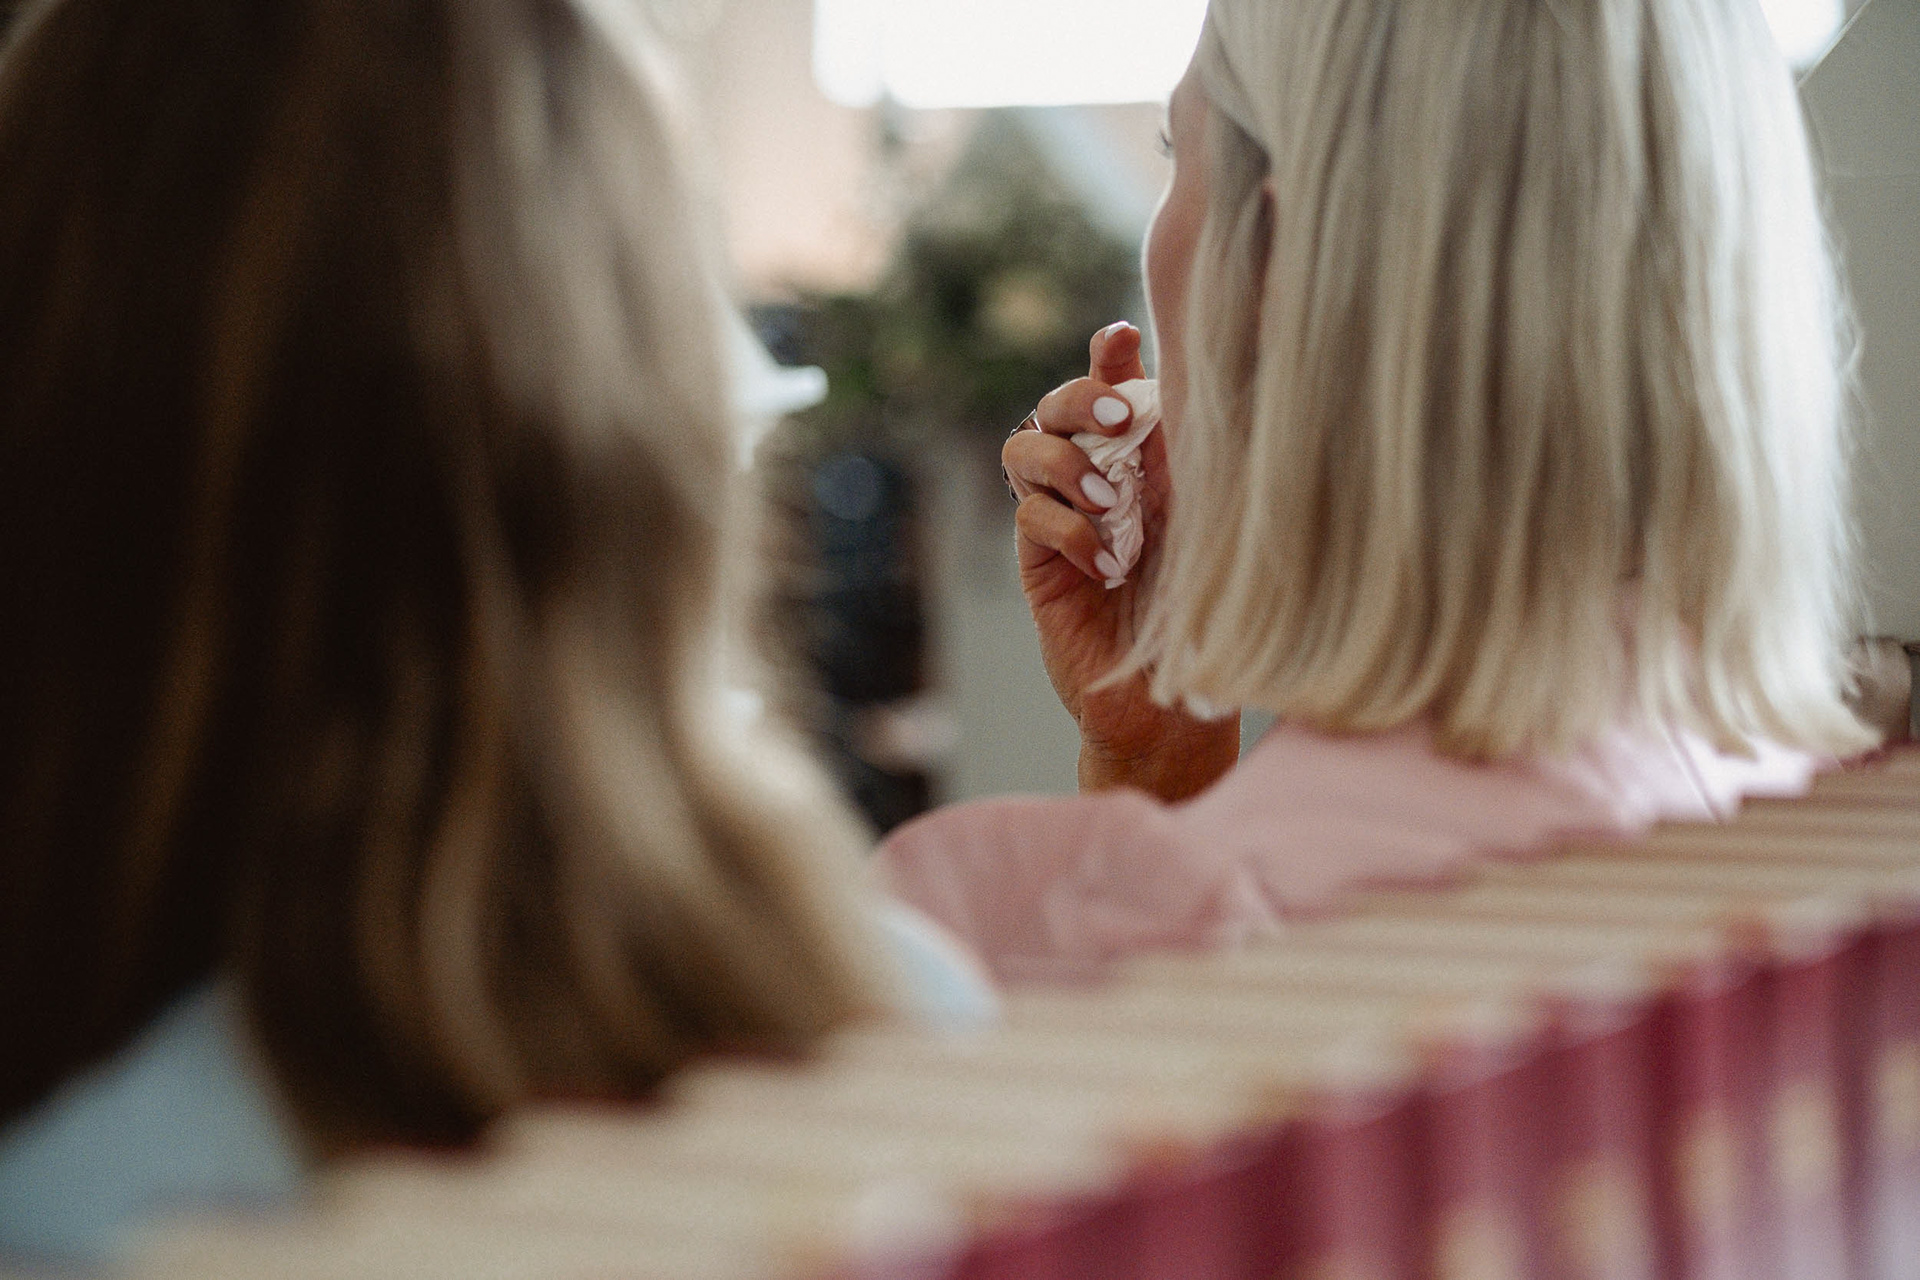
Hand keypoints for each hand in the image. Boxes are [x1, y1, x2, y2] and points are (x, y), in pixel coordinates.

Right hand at [1002, 322, 1238, 799]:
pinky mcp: (1040, 563)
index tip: (1126, 336)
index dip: (1109, 354)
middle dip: (1081, 396)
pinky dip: (1069, 531)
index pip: (1114, 384)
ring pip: (1026, 449)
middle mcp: (1095, 476)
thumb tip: (1189, 390)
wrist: (1177, 698)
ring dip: (1067, 464)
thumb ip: (1193, 461)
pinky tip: (1108, 566)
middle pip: (1056, 403)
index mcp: (1142, 456)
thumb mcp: (1213, 522)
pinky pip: (1032, 519)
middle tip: (1120, 416)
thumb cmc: (1212, 609)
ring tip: (1112, 505)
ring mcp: (1061, 517)